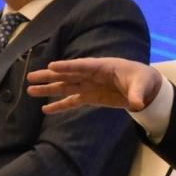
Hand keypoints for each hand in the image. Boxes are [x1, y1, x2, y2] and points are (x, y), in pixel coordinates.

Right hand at [26, 57, 161, 113]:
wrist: (146, 87)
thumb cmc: (143, 80)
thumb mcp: (142, 85)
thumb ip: (137, 94)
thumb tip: (137, 104)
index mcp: (104, 67)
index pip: (83, 66)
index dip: (68, 66)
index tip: (52, 66)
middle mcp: (92, 75)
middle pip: (68, 75)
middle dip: (50, 76)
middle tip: (30, 77)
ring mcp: (90, 86)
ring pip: (66, 87)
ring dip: (49, 89)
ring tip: (30, 91)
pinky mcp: (91, 97)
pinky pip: (73, 101)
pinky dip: (60, 106)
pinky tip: (46, 110)